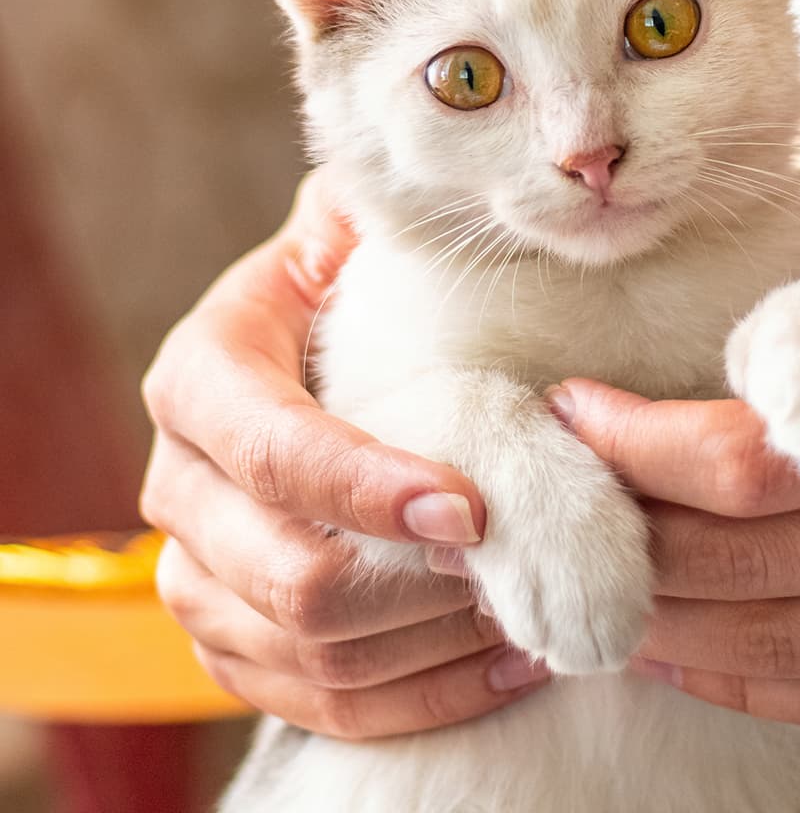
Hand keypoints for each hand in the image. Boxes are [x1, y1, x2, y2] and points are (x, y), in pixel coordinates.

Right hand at [141, 173, 548, 738]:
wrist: (308, 372)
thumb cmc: (350, 293)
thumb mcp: (350, 234)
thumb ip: (370, 212)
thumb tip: (435, 184)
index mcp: (202, 377)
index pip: (272, 448)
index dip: (364, 485)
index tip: (473, 505)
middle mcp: (181, 485)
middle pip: (287, 576)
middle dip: (417, 582)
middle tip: (520, 563)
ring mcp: (201, 574)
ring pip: (306, 654)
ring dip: (430, 644)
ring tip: (529, 612)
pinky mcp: (238, 639)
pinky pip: (317, 703)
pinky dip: (416, 695)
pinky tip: (504, 663)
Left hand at [557, 165, 799, 733]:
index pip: (760, 456)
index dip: (642, 445)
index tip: (575, 414)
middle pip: (749, 555)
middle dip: (628, 524)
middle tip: (555, 490)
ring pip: (789, 640)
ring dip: (668, 615)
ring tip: (588, 573)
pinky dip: (756, 683)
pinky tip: (687, 657)